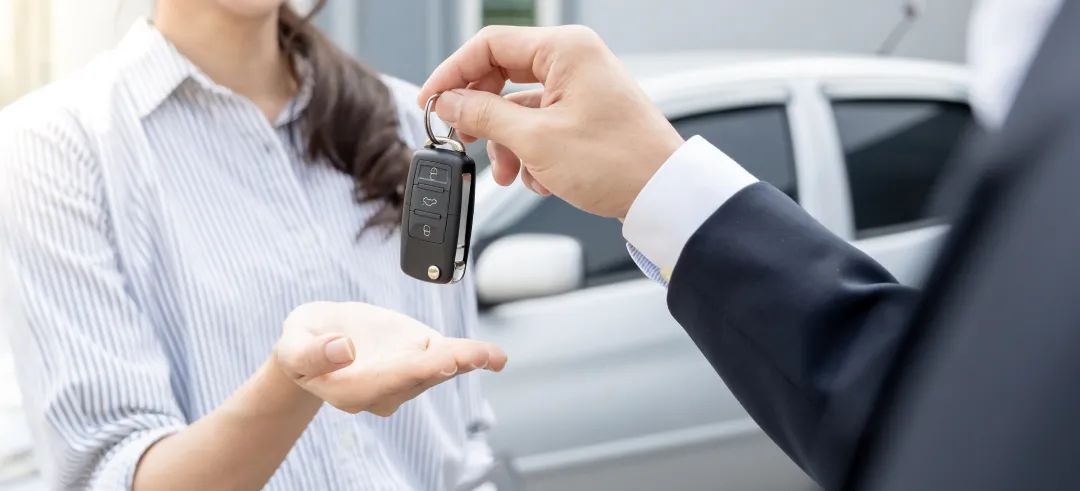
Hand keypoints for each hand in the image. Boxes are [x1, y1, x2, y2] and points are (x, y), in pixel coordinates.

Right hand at [273, 301, 505, 416]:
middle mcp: (384, 390)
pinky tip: (496, 357)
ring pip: (439, 369)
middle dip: (446, 365)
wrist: (317, 340)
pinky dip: (474, 357)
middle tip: (470, 356)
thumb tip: (343, 348)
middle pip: (418, 378)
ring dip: (465, 361)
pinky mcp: (420, 356)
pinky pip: (450, 357)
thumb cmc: (303, 342)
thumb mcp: (293, 341)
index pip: (386, 382)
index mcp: (351, 390)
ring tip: (489, 355)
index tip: (438, 360)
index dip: (413, 370)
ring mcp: (405, 375)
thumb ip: (311, 351)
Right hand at [418, 25, 684, 218]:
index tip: (431, 101)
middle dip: (481, 114)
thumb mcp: (535, 140)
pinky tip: (540, 179)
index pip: (489, 45)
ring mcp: (582, 87)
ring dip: (507, 143)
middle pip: (502, 75)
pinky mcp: (587, 115)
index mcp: (565, 50)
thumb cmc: (617, 162)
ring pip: (520, 107)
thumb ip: (484, 115)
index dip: (452, 73)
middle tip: (464, 138)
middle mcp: (574, 60)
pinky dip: (532, 153)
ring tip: (509, 174)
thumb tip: (448, 102)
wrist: (663, 195)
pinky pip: (542, 125)